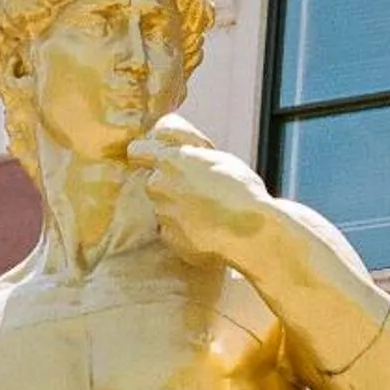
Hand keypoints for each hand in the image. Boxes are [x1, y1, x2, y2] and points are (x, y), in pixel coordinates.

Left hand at [128, 115, 278, 262]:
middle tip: (196, 188)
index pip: (137, 151)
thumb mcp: (218, 158)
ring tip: (208, 211)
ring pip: (164, 207)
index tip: (155, 158)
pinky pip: (173, 230)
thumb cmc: (241, 191)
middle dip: (169, 184)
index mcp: (171, 161)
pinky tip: (208, 229)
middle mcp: (160, 187)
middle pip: (153, 182)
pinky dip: (185, 229)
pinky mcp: (172, 240)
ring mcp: (164, 216)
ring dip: (178, 207)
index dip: (147, 154)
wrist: (252, 232)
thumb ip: (191, 154)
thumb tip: (180, 149)